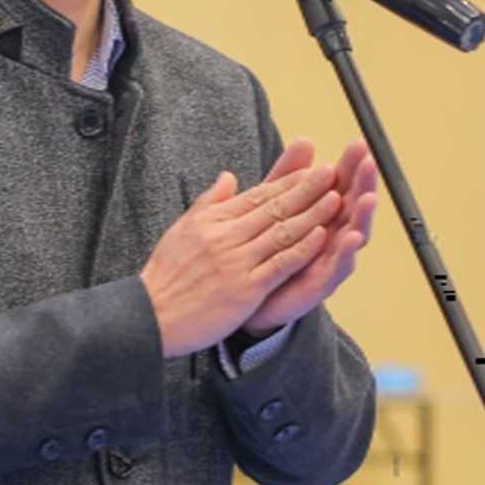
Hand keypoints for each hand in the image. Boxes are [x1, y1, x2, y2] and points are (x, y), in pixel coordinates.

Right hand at [139, 139, 338, 360]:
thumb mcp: (182, 229)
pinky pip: (278, 265)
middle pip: (273, 208)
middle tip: (330, 171)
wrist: (150, 315)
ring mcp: (236, 262)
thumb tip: (229, 176)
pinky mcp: (244, 289)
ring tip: (335, 198)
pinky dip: (301, 249)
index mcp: (212, 220)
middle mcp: (226, 235)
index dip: (286, 182)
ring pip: (281, 232)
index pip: (256, 195)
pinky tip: (320, 237)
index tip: (309, 169)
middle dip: (305, 189)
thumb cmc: (165, 275)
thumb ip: (209, 202)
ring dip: (311, 214)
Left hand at [234, 138, 379, 342]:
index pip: (342, 185)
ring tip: (369, 197)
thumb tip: (305, 140)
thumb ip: (289, 175)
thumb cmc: (266, 248)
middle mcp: (331, 235)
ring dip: (362, 216)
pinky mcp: (319, 284)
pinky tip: (349, 237)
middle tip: (369, 164)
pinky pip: (336, 268)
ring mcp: (328, 260)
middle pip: (353, 207)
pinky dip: (345, 252)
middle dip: (363, 184)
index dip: (351, 166)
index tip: (358, 144)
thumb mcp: (272, 204)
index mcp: (321, 214)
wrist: (248, 295)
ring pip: (353, 235)